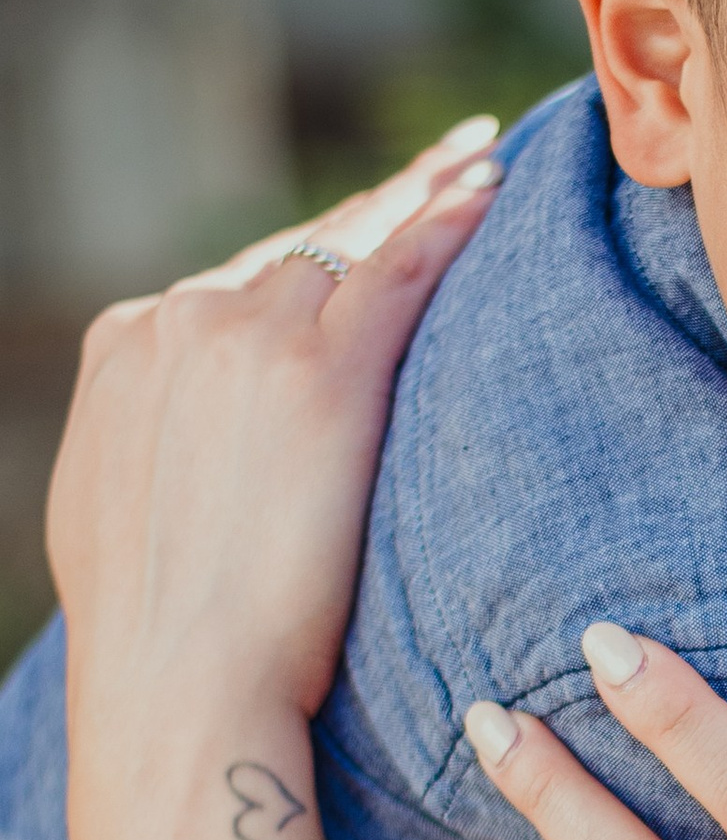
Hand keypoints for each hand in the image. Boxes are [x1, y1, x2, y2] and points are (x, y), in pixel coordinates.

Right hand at [49, 122, 502, 740]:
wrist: (180, 681)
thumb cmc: (163, 637)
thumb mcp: (123, 510)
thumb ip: (159, 444)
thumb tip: (183, 448)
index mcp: (127, 345)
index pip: (240, 277)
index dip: (316, 250)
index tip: (366, 225)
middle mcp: (181, 319)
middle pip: (303, 246)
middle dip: (380, 204)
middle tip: (450, 158)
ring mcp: (249, 335)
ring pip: (357, 240)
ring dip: (428, 194)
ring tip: (483, 162)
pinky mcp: (321, 371)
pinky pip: (400, 268)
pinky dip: (448, 221)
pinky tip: (490, 191)